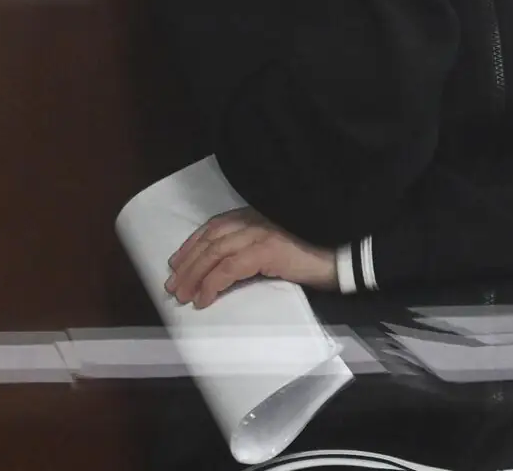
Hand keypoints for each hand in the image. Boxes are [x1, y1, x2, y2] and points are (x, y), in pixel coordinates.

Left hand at [164, 207, 336, 308]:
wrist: (339, 257)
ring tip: (183, 295)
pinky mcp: (266, 251)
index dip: (191, 245)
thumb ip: (251, 248)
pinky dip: (212, 284)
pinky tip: (204, 298)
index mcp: (254, 215)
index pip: (213, 227)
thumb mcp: (274, 247)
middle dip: (187, 264)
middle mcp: (253, 219)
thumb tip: (221, 269)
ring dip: (194, 276)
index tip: (176, 263)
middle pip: (209, 240)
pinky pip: (229, 269)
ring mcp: (259, 233)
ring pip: (214, 254)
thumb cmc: (310, 255)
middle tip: (172, 285)